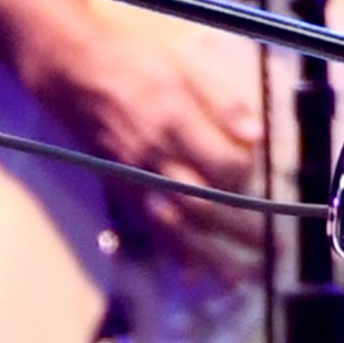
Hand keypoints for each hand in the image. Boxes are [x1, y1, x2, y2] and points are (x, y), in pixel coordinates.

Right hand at [16, 20, 265, 250]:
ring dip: (207, 255)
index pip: (223, 165)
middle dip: (238, 230)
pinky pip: (147, 225)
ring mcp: (135, 176)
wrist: (72, 73)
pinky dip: (169, 250)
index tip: (256, 170)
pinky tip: (188, 269)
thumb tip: (258, 135)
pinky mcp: (120, 186)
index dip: (247, 175)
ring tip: (235, 278)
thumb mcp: (185, 66)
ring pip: (175, 225)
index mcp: (175, 123)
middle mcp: (155, 157)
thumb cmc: (133, 63)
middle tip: (271, 248)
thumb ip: (223, 102)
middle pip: (203, 204)